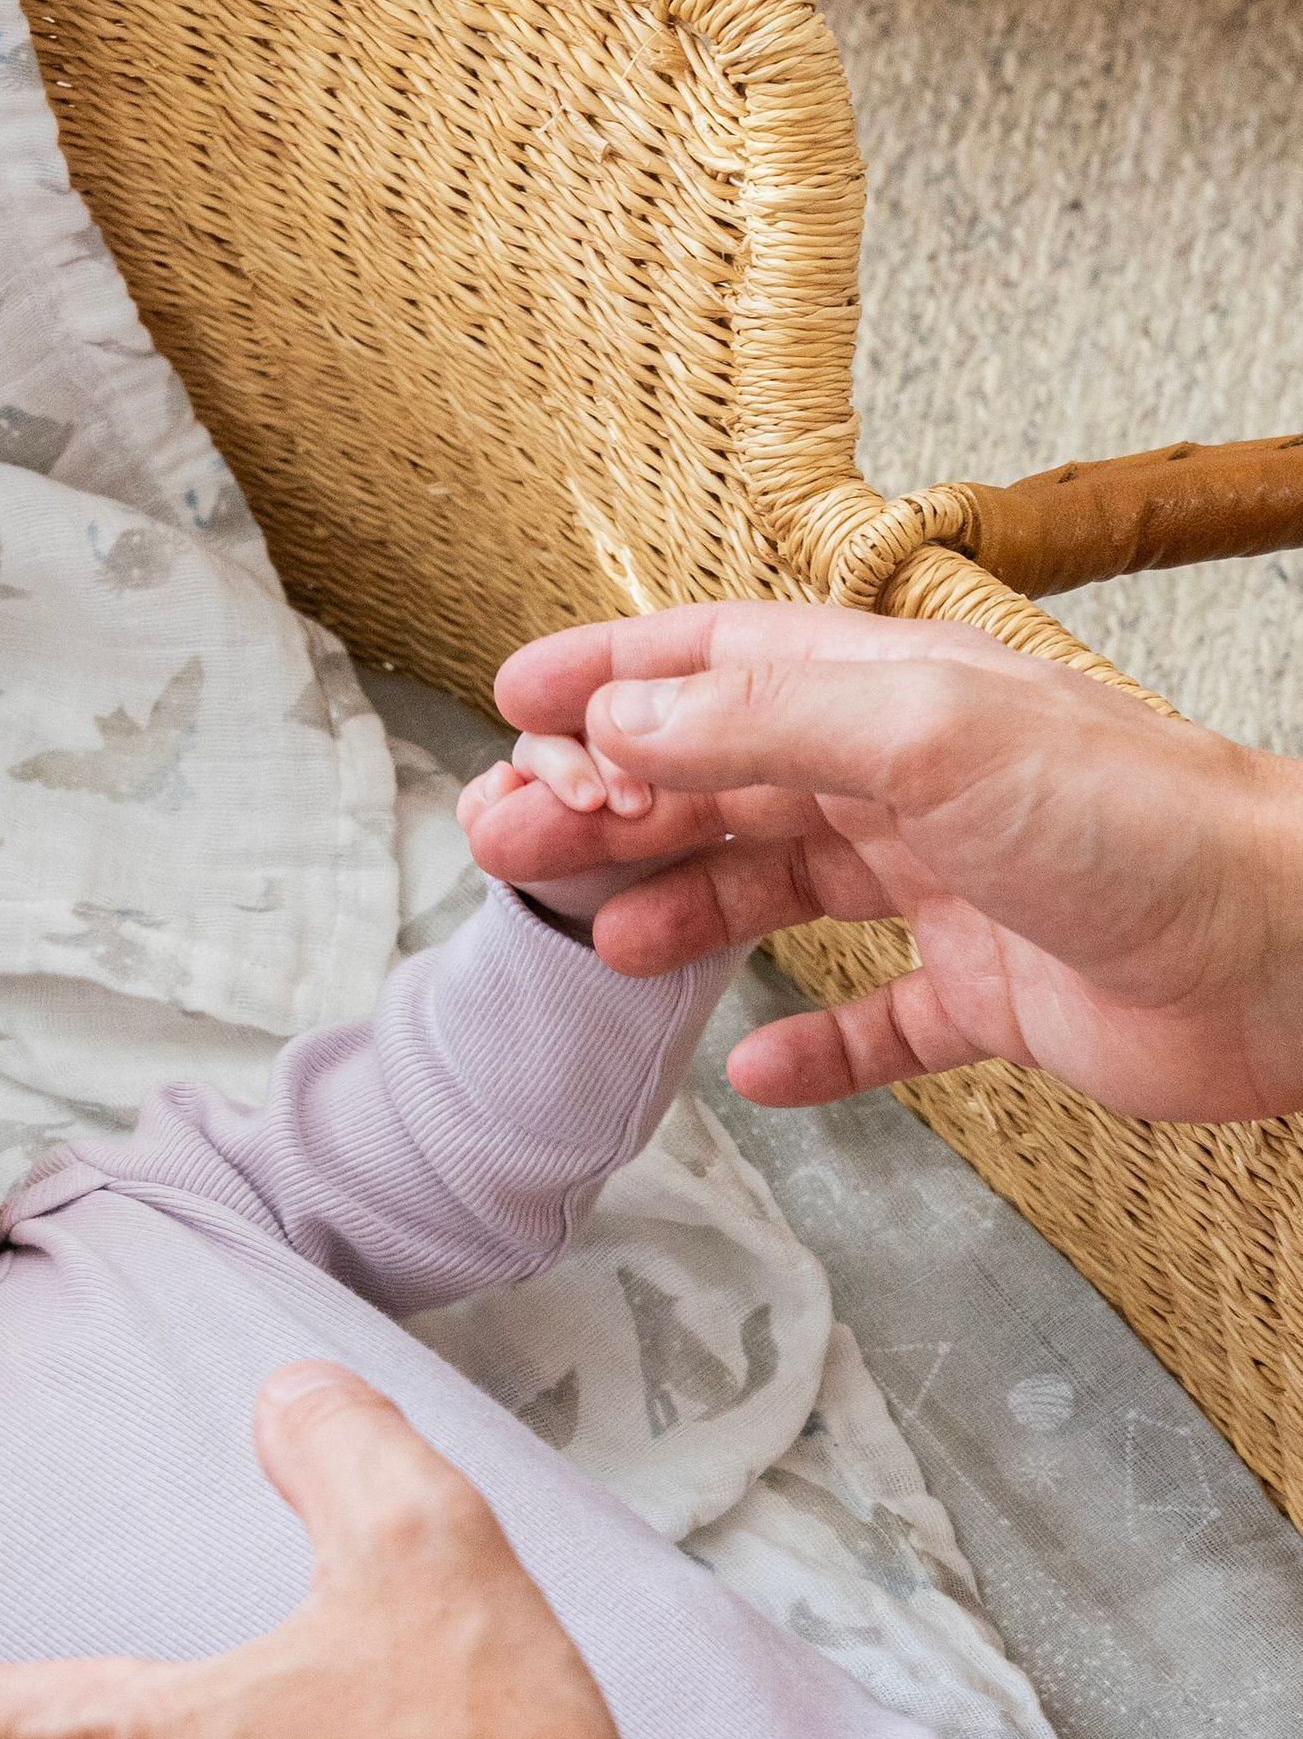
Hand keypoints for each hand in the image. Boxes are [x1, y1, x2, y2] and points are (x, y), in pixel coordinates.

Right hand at [469, 601, 1302, 1124]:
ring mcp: (952, 887)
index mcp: (890, 695)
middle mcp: (912, 780)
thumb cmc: (1136, 822)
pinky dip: (815, 1046)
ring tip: (606, 948)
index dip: (611, 679)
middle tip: (512, 847)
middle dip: (612, 809)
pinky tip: (758, 1072)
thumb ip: (760, 726)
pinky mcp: (996, 994)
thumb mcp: (924, 739)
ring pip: (781, 894)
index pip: (717, 666)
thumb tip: (620, 724)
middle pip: (724, 783)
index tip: (515, 707)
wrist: (1284, 956)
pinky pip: (880, 1022)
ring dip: (686, 912)